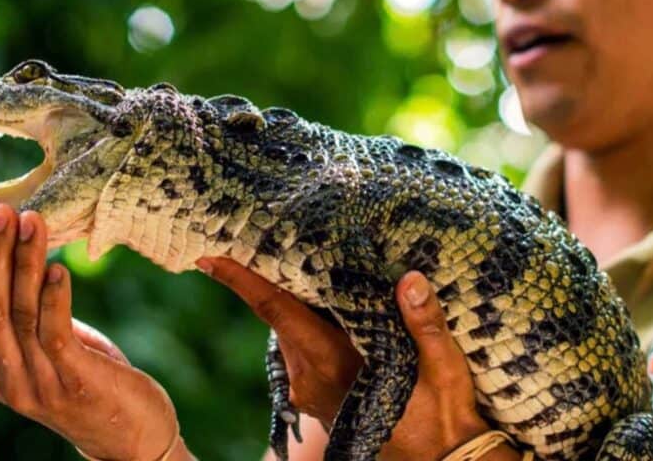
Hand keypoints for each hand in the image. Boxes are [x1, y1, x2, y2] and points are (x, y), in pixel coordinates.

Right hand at [0, 204, 188, 460]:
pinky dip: (55, 298)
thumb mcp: (48, 349)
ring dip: (25, 263)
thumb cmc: (90, 381)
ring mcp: (38, 384)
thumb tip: (19, 254)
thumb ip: (29, 315)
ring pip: (20, 313)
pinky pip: (54, 333)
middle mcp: (6, 380)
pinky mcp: (74, 382)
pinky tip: (60, 268)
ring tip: (33, 223)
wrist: (132, 439)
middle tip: (2, 211)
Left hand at [199, 257, 518, 460]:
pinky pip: (298, 347)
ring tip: (299, 259)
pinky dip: (303, 322)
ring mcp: (308, 390)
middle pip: (277, 314)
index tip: (208, 258)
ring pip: (287, 331)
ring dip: (290, 300)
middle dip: (268, 277)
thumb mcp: (445, 370)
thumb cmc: (443, 417)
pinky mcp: (315, 395)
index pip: (276, 311)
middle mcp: (308, 377)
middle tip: (260, 234)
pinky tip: (324, 302)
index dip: (241, 282)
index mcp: (331, 363)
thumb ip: (426, 326)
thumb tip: (411, 280)